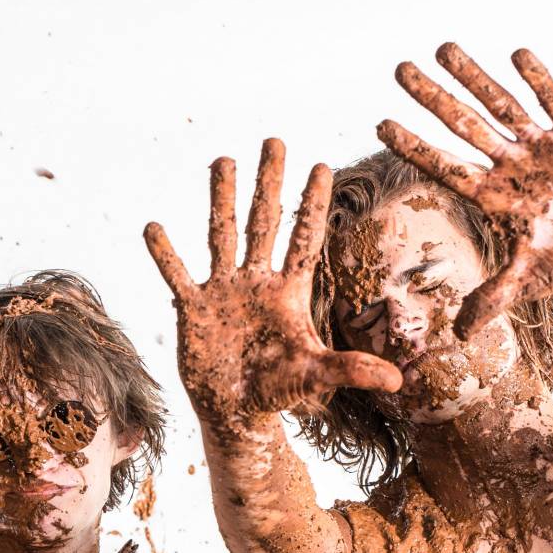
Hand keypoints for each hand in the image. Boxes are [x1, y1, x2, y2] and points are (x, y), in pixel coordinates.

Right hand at [145, 139, 401, 427]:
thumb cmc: (278, 390)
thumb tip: (398, 381)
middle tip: (275, 141)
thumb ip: (352, 370)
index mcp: (289, 292)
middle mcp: (256, 282)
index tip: (321, 165)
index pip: (305, 239)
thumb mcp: (315, 376)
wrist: (236, 411)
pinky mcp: (194, 309)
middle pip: (265, 222)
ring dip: (223, 199)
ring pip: (222, 235)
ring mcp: (223, 291)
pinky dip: (165, 254)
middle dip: (270, 183)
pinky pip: (177, 275)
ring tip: (224, 160)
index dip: (312, 204)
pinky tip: (153, 226)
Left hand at [378, 43, 552, 338]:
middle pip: (463, 126)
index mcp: (495, 198)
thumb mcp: (531, 282)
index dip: (415, 146)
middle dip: (433, 98)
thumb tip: (460, 335)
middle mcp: (512, 168)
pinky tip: (516, 54)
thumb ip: (495, 299)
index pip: (445, 167)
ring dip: (473, 77)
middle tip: (400, 69)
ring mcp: (542, 149)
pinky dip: (539, 80)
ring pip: (501, 105)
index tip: (381, 123)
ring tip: (443, 48)